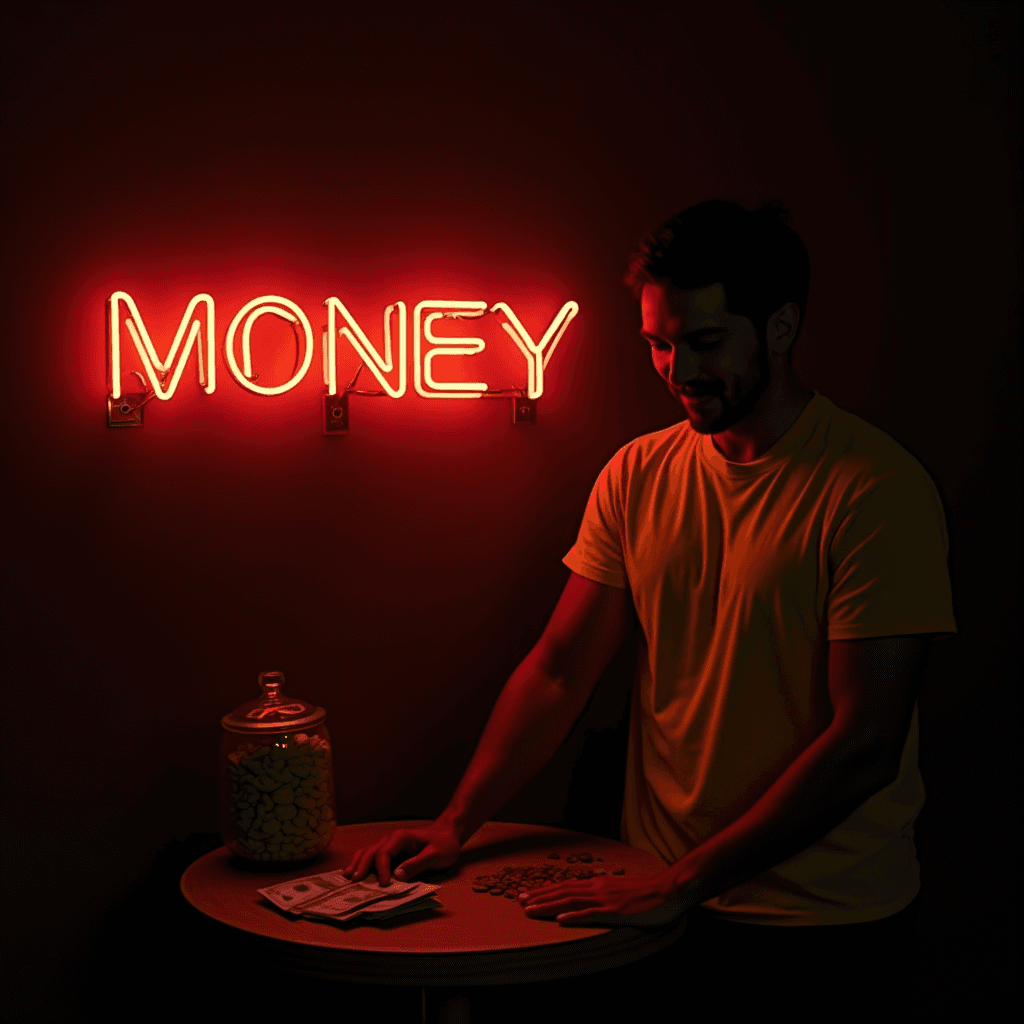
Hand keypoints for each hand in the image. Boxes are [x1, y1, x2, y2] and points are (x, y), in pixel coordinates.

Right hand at [340, 820, 461, 886]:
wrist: (448, 833)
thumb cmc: (444, 844)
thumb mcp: (435, 855)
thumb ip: (416, 865)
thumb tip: (396, 876)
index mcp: (401, 838)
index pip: (384, 854)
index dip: (381, 870)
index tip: (384, 885)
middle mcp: (391, 839)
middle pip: (371, 852)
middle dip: (361, 866)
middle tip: (353, 882)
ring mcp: (389, 844)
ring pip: (368, 852)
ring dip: (357, 864)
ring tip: (347, 877)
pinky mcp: (390, 851)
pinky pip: (373, 856)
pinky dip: (362, 863)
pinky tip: (355, 872)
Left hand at [517, 872, 687, 927]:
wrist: (666, 891)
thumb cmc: (644, 893)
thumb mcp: (618, 890)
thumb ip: (602, 893)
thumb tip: (586, 896)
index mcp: (597, 883)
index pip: (565, 885)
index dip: (545, 889)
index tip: (528, 893)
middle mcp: (597, 887)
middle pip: (562, 891)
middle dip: (539, 896)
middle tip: (519, 900)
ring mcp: (605, 899)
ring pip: (571, 901)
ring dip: (548, 905)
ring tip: (530, 910)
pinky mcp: (615, 911)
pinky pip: (591, 913)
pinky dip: (574, 915)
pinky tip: (561, 919)